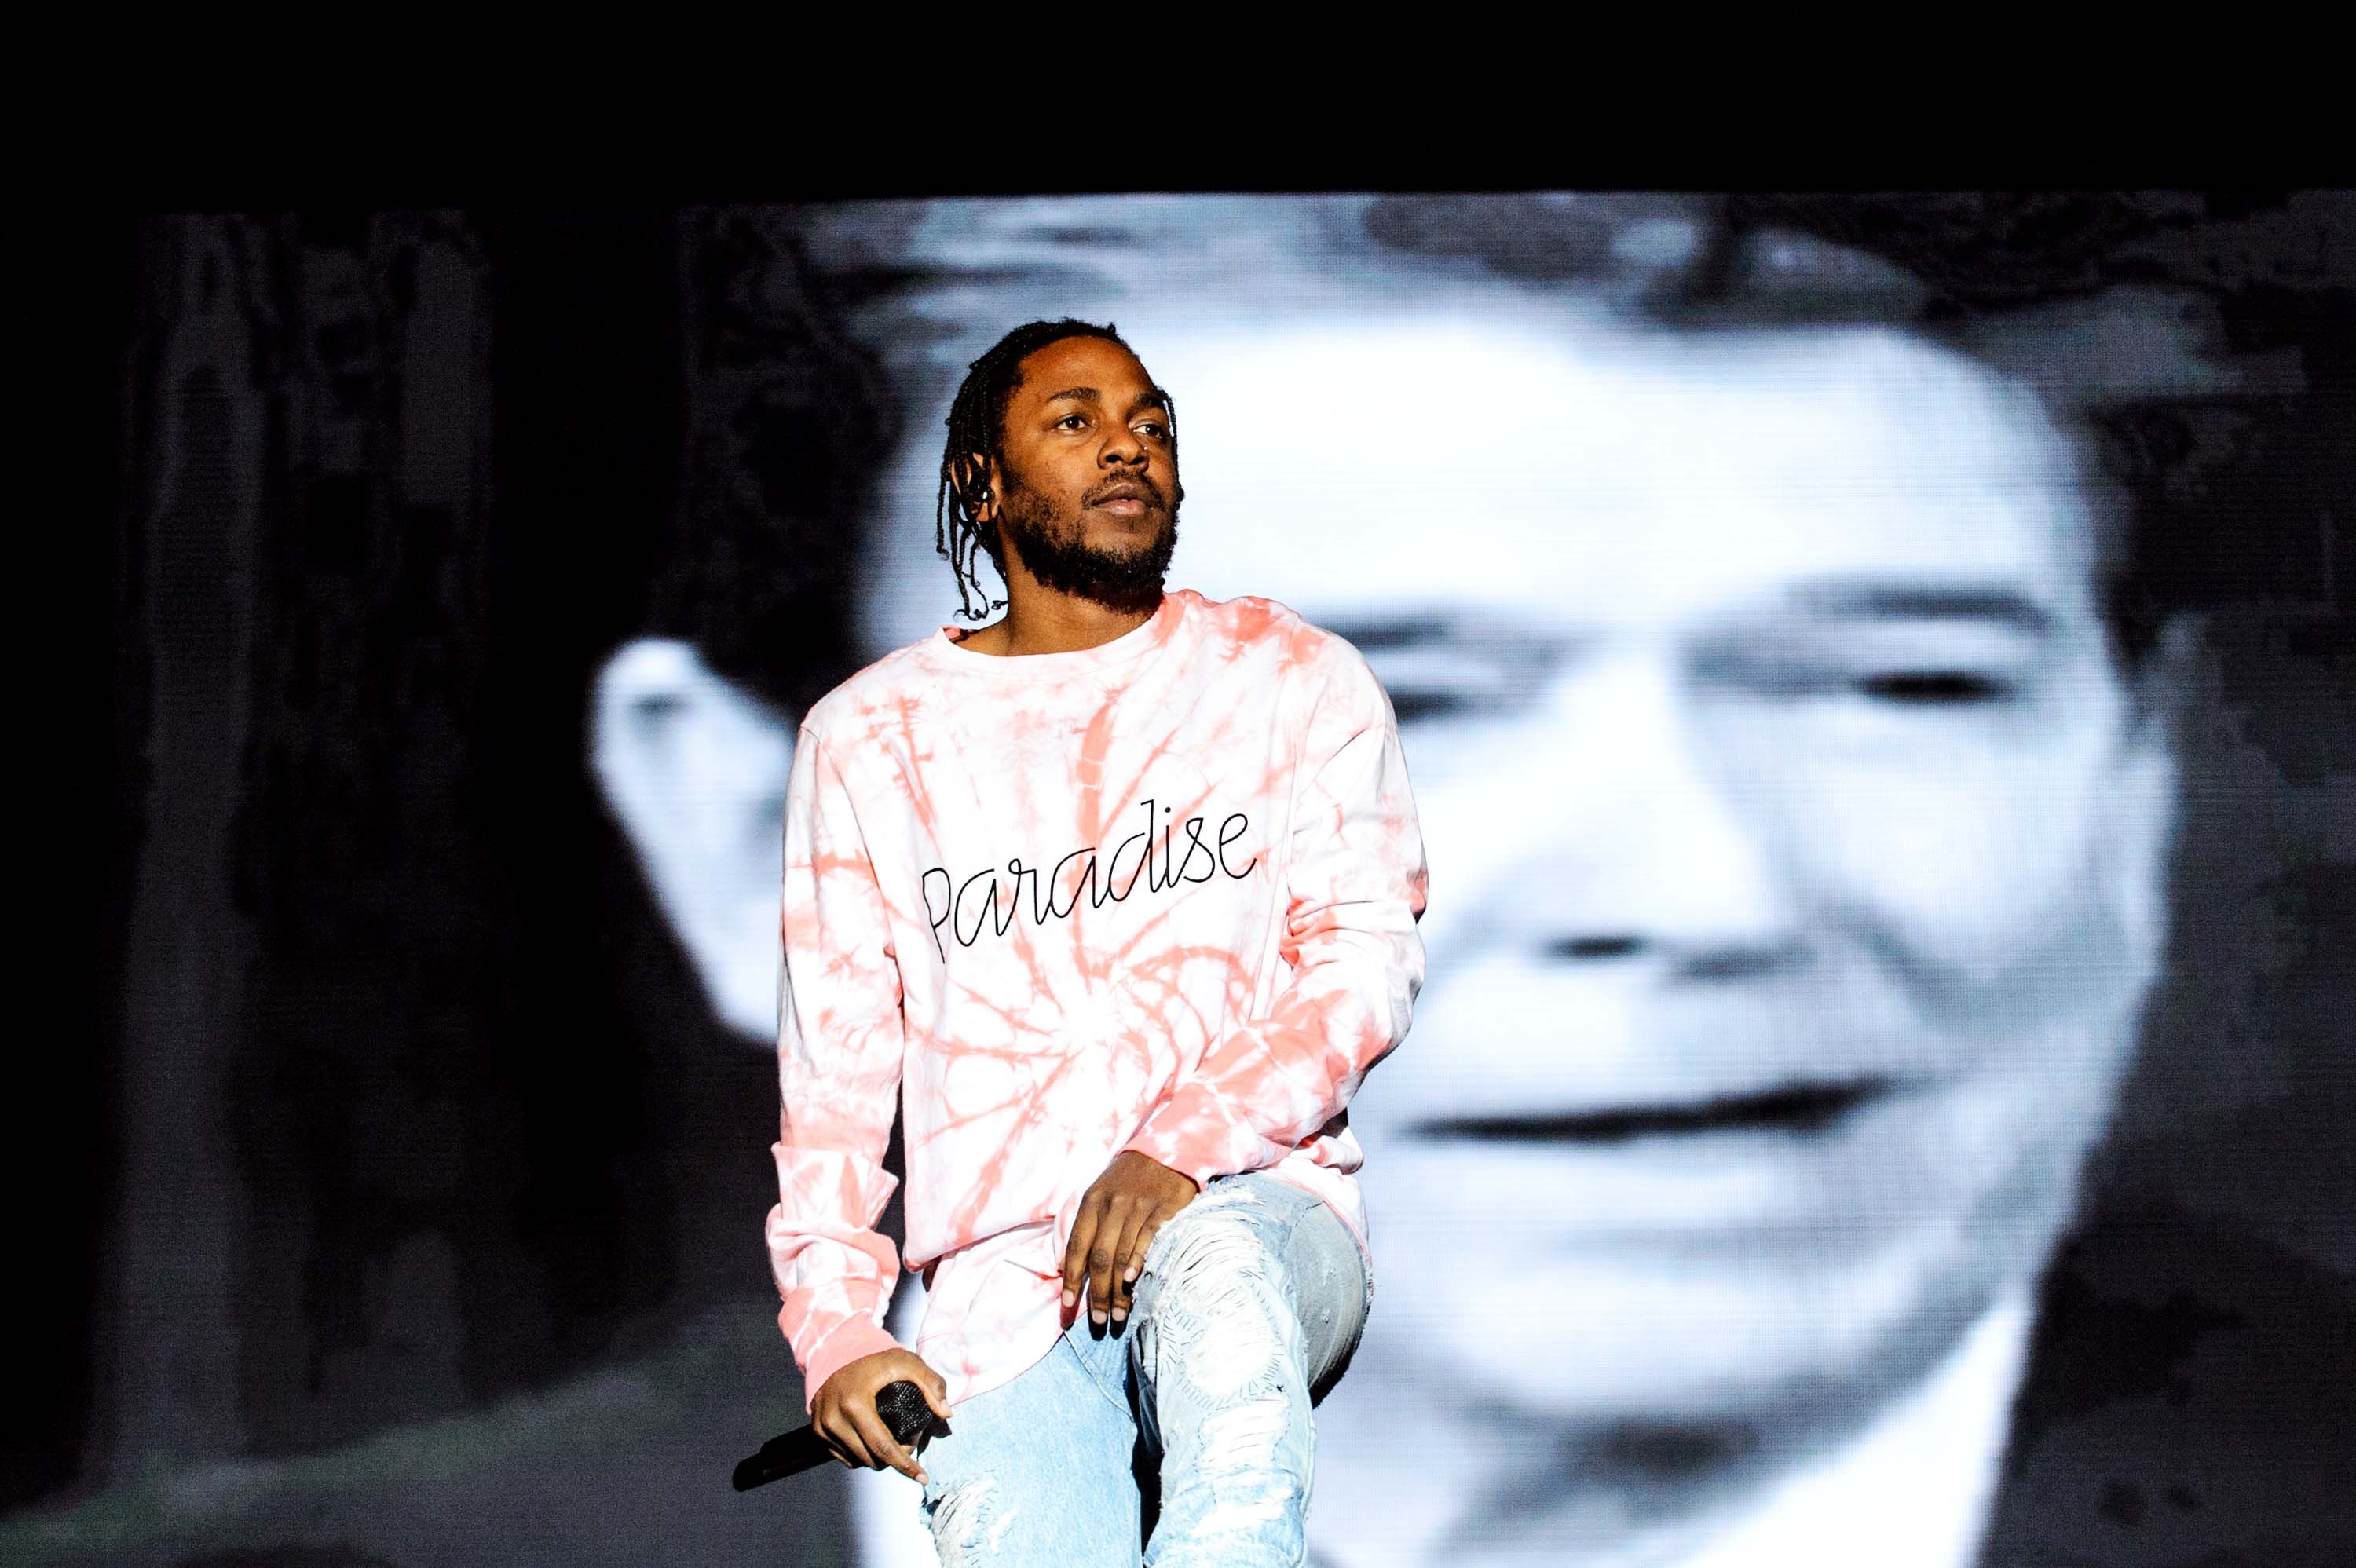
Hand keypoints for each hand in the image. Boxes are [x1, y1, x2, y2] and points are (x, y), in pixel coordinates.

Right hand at [812, 1348, 951, 1483]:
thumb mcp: (909, 1364)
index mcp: (854, 1402)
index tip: (923, 1477)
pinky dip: (861, 1456)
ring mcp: (822, 1425)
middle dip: (896, 1459)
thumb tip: (945, 1413)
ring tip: (892, 1441)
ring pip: (858, 1461)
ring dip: (878, 1460)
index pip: (883, 1446)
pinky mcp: (817, 1430)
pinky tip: (873, 1444)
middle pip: (871, 1458)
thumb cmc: (879, 1362)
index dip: (906, 1466)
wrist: (842, 1353)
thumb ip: (932, 1384)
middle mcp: (833, 1416)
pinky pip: (844, 1457)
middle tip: (909, 1441)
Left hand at [1062, 1150, 1198, 1329]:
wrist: (1167, 1149)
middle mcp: (1113, 1205)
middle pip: (1099, 1257)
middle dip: (1097, 1294)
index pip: (1077, 1246)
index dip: (1072, 1278)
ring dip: (1118, 1291)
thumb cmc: (1128, 1178)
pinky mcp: (1164, 1210)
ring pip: (1122, 1255)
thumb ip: (1086, 1225)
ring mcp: (1139, 1207)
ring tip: (1118, 1316)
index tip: (1068, 1304)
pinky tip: (1132, 1281)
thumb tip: (1067, 1265)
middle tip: (1098, 1321)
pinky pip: (1148, 1239)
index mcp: (1093, 1202)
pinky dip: (1138, 1260)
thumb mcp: (1100, 1192)